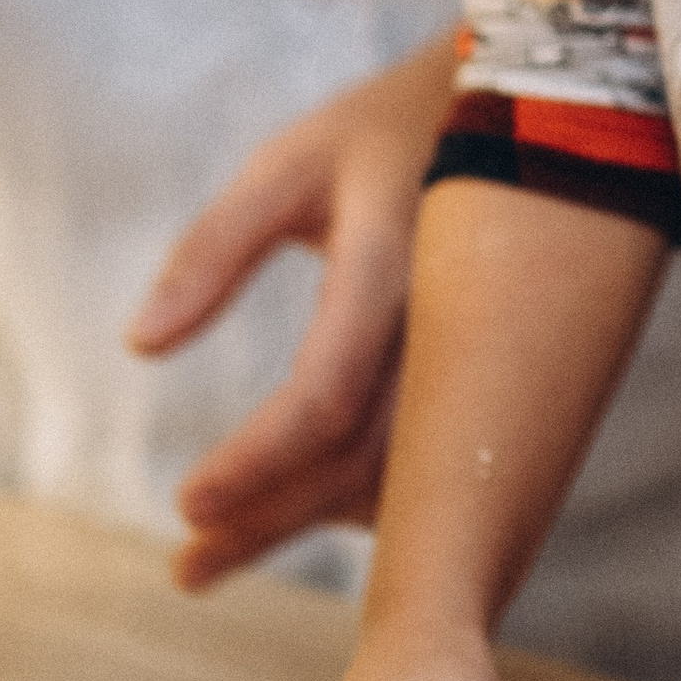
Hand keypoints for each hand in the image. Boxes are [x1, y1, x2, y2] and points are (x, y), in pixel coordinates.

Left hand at [142, 36, 459, 590]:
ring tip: (213, 552)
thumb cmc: (386, 132)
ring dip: (312, 521)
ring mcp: (491, 356)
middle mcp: (454, 322)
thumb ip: (213, 248)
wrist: (541, 114)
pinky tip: (304, 511)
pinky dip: (372, 501)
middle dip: (272, 520)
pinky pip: (440, 463)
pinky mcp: (505, 380)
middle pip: (365, 458)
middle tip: (187, 566)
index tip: (186, 506)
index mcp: (394, 259)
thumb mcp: (290, 165)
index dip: (257, 460)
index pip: (326, 391)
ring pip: (409, 476)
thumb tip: (140, 345)